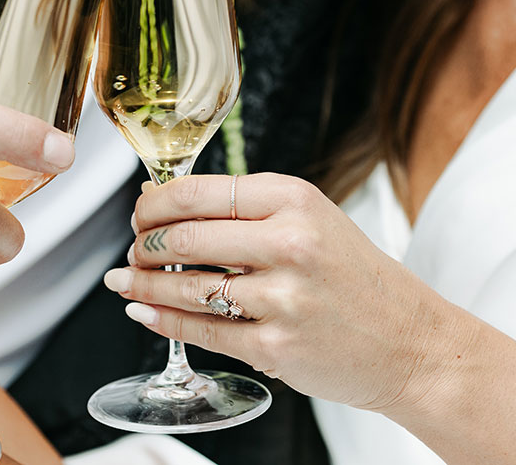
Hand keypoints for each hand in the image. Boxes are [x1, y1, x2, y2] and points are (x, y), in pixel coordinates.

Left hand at [104, 173, 477, 413]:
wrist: (412, 343)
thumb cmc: (355, 278)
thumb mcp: (312, 219)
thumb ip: (245, 210)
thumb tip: (164, 203)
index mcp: (293, 201)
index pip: (197, 192)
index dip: (154, 204)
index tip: (140, 212)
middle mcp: (288, 243)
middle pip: (182, 238)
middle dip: (143, 245)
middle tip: (133, 249)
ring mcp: (282, 298)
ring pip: (185, 287)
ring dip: (143, 284)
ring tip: (126, 280)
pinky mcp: (275, 344)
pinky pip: (200, 330)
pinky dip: (162, 320)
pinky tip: (144, 312)